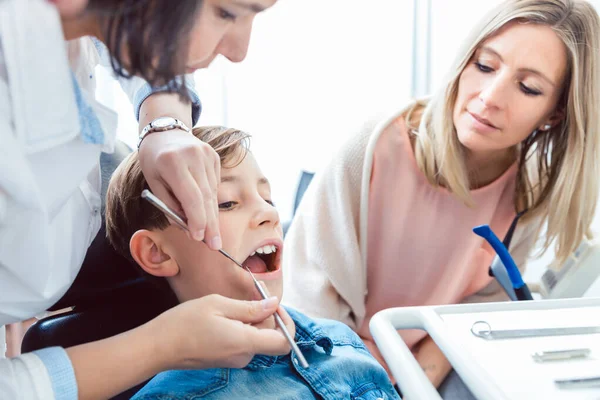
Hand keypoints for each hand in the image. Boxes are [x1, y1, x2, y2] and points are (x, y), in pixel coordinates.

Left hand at [138, 129, 221, 248]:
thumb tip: (189, 227)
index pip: (191, 197)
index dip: (197, 220)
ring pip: (212, 193)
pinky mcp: (214, 156)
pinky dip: (210, 199)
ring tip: (211, 233)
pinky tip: (205, 206)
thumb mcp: (153, 182)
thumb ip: (170, 204)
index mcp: (172, 163)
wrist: (165, 130)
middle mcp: (193, 157)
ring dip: (211, 215)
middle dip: (211, 225)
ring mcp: (207, 155)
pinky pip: (214, 184)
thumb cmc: (154, 160)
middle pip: (206, 198)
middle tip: (215, 246)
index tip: (199, 238)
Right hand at [151, 294, 293, 369]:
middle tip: (252, 292)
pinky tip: (224, 315)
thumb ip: (250, 307)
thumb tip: (274, 304)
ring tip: (231, 304)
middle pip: (271, 336)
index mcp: (245, 342)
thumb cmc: (184, 323)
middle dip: (266, 313)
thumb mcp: (218, 304)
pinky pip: (244, 340)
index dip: (286, 322)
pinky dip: (241, 326)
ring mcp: (235, 359)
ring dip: (251, 318)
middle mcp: (244, 356)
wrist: (157, 347)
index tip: (273, 304)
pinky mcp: (226, 358)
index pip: (285, 342)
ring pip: (257, 336)